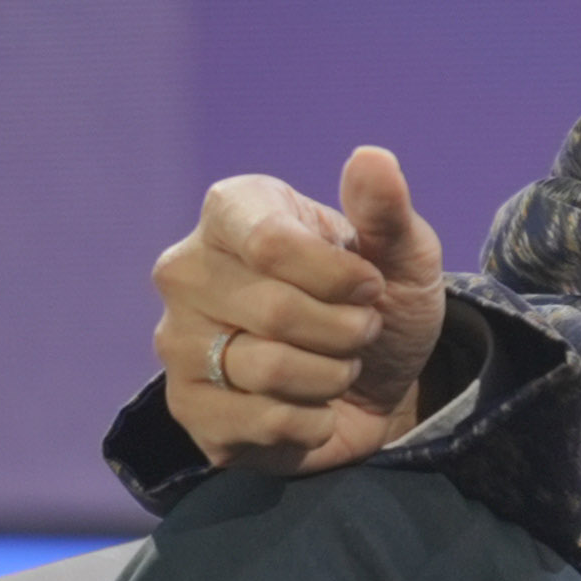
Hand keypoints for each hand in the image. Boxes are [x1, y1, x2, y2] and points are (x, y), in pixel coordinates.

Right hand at [154, 146, 449, 475]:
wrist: (376, 382)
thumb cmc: (378, 301)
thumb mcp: (403, 253)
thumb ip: (386, 210)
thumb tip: (372, 157)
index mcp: (233, 211)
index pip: (271, 244)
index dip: (340, 277)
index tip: (371, 287)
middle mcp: (187, 271)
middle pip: (275, 311)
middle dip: (347, 331)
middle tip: (362, 330)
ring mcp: (177, 341)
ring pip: (268, 370)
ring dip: (332, 375)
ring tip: (338, 365)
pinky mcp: (188, 407)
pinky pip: (261, 423)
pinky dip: (312, 421)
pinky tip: (314, 406)